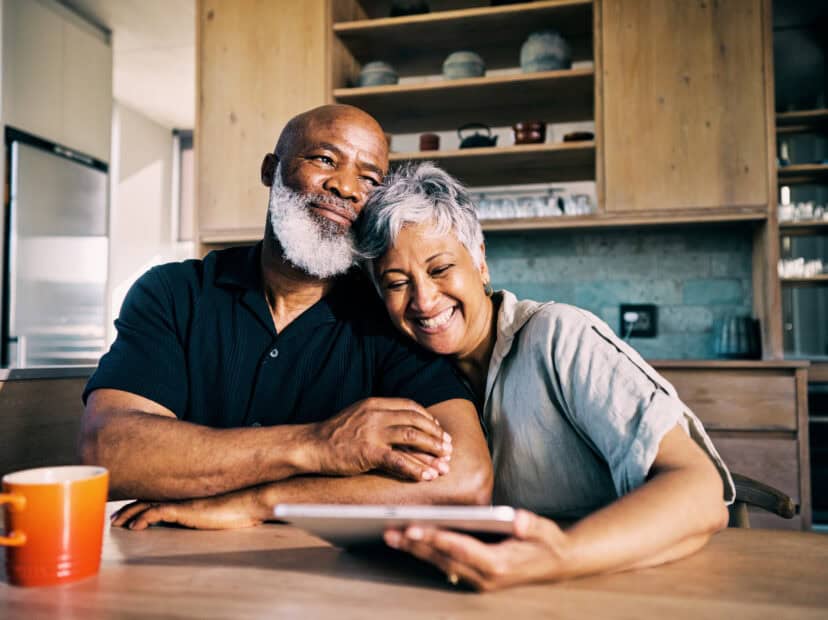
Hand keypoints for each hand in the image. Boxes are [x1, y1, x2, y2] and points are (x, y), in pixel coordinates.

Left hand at [111, 488, 268, 530]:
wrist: (250, 499)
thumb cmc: (240, 503)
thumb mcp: (219, 505)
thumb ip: (207, 506)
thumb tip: (205, 511)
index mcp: (187, 493)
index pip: (158, 494)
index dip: (140, 501)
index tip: (128, 510)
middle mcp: (181, 494)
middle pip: (146, 498)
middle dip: (128, 508)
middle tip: (115, 518)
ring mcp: (181, 500)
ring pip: (146, 505)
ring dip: (129, 514)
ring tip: (116, 524)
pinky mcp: (184, 509)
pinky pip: (156, 514)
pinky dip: (142, 519)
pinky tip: (134, 527)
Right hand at [308, 398, 452, 480]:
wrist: (311, 445)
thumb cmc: (334, 434)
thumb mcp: (358, 416)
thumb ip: (379, 417)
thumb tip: (403, 427)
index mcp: (375, 403)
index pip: (410, 406)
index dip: (427, 418)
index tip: (438, 430)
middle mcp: (376, 414)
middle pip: (416, 421)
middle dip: (435, 435)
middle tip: (448, 447)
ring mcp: (373, 432)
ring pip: (413, 437)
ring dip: (432, 450)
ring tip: (444, 462)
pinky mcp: (368, 452)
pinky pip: (399, 460)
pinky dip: (416, 469)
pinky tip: (426, 476)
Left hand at [384, 510, 570, 590]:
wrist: (556, 564)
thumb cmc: (547, 542)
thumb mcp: (544, 530)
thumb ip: (531, 525)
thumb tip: (519, 520)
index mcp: (499, 564)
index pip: (460, 549)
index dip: (436, 538)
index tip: (414, 528)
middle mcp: (485, 577)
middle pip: (443, 559)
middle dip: (415, 546)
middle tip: (390, 532)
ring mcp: (478, 580)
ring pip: (440, 564)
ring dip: (415, 551)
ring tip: (391, 536)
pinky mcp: (474, 577)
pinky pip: (445, 565)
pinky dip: (426, 554)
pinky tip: (409, 542)